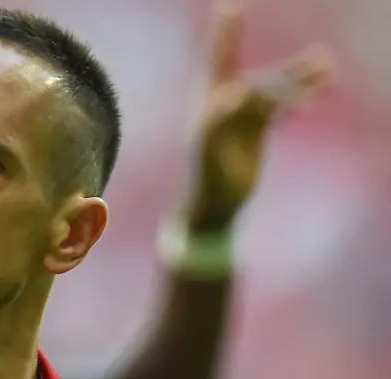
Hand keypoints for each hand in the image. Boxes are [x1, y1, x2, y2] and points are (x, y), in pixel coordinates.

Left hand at [185, 1, 335, 231]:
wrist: (215, 201)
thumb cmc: (206, 174)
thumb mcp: (212, 145)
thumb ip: (225, 117)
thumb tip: (242, 91)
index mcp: (210, 99)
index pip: (222, 58)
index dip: (227, 32)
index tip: (231, 5)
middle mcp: (228, 101)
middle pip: (264, 78)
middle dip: (293, 71)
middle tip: (323, 62)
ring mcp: (244, 114)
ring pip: (279, 89)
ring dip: (303, 78)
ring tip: (330, 66)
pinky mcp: (257, 128)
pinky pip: (283, 106)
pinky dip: (302, 97)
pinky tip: (325, 88)